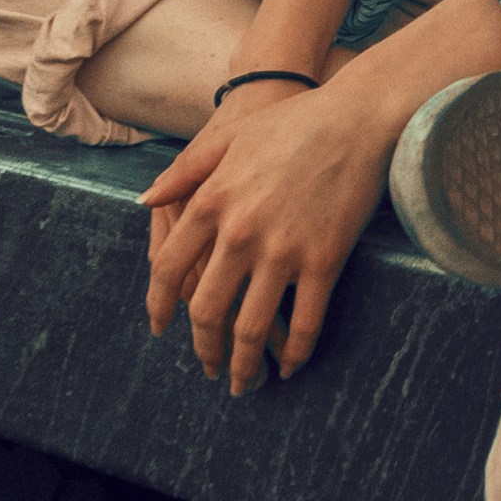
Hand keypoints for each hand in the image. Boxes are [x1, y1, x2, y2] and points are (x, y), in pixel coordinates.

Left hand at [142, 76, 399, 393]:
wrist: (355, 119)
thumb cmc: (290, 123)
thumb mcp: (225, 139)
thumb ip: (182, 173)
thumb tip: (145, 201)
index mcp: (209, 203)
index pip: (168, 270)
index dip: (160, 306)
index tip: (161, 329)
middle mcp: (239, 234)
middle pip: (206, 310)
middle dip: (203, 349)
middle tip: (208, 368)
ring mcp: (282, 251)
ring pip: (251, 327)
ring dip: (244, 364)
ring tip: (244, 381)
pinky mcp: (323, 261)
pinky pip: (304, 322)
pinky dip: (294, 352)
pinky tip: (289, 366)